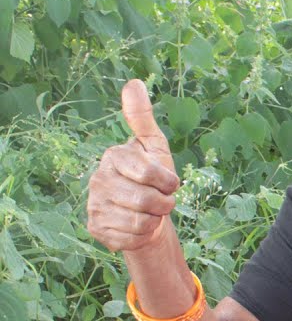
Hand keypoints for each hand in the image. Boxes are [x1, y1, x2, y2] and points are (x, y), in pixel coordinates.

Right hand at [87, 79, 180, 252]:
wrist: (147, 214)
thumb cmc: (153, 178)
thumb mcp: (154, 146)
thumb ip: (143, 118)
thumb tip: (133, 82)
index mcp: (113, 157)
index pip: (152, 173)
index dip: (169, 182)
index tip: (169, 183)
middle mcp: (98, 180)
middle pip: (147, 200)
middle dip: (164, 204)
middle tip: (161, 201)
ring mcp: (94, 206)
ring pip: (141, 221)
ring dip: (155, 219)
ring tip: (149, 212)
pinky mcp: (97, 229)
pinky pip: (132, 237)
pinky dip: (144, 235)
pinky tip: (138, 226)